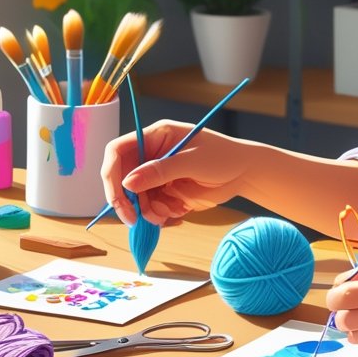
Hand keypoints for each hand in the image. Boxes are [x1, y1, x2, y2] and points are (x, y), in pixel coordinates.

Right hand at [99, 121, 247, 226]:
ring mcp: (156, 175)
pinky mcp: (164, 192)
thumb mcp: (192, 161)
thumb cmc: (223, 157)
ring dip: (146, 210)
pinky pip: (150, 207)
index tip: (120, 197)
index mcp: (154, 137)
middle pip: (121, 178)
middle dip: (127, 200)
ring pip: (135, 197)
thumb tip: (127, 183)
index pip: (118, 151)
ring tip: (167, 215)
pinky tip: (177, 212)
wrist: (245, 174)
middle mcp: (150, 155)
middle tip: (134, 219)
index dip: (113, 174)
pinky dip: (159, 214)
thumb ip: (159, 171)